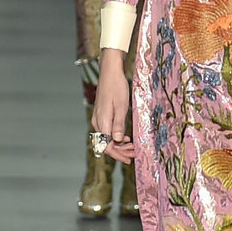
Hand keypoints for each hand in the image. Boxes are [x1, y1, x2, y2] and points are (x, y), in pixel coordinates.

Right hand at [92, 49, 134, 163]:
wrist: (110, 73)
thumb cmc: (117, 87)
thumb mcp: (121, 107)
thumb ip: (119, 125)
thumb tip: (118, 140)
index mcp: (102, 122)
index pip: (107, 146)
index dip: (118, 154)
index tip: (129, 158)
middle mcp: (97, 122)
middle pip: (106, 144)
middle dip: (120, 151)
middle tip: (134, 153)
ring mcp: (98, 119)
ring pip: (106, 139)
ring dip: (119, 145)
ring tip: (132, 146)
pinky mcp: (101, 115)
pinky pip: (106, 132)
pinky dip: (116, 137)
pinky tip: (125, 137)